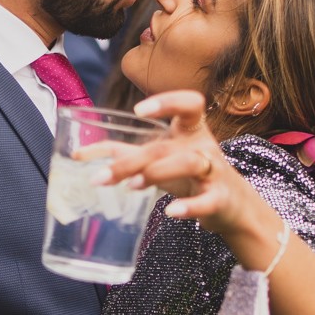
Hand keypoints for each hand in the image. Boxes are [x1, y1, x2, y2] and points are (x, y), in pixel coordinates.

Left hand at [110, 92, 279, 266]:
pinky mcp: (219, 199)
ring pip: (189, 163)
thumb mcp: (164, 158)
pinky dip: (189, 207)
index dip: (166, 102)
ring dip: (157, 172)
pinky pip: (206, 201)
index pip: (188, 104)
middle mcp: (203, 147)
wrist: (233, 205)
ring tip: (132, 186)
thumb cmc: (192, 176)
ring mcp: (213, 172)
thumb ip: (127, 153)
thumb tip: (81, 153)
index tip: (138, 110)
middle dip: (133, 160)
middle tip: (103, 176)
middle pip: (166, 145)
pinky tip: (170, 212)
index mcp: (191, 132)